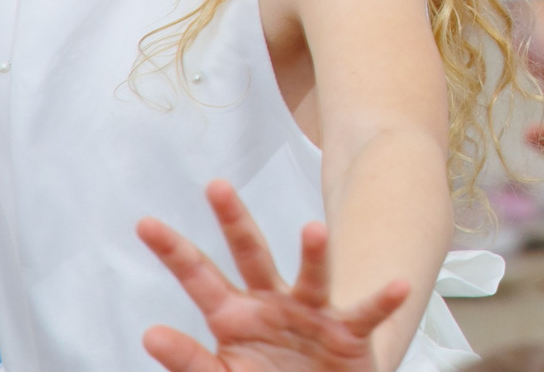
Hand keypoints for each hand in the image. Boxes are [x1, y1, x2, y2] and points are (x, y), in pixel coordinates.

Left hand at [135, 181, 408, 371]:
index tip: (145, 223)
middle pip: (250, 255)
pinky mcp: (349, 334)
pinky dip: (384, 300)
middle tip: (214, 187)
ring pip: (314, 275)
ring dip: (314, 252)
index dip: (173, 251)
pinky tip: (398, 287)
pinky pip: (367, 314)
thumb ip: (189, 360)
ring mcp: (313, 314)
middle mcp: (273, 303)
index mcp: (235, 314)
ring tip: (314, 230)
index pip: (199, 277)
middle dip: (232, 221)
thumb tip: (151, 333)